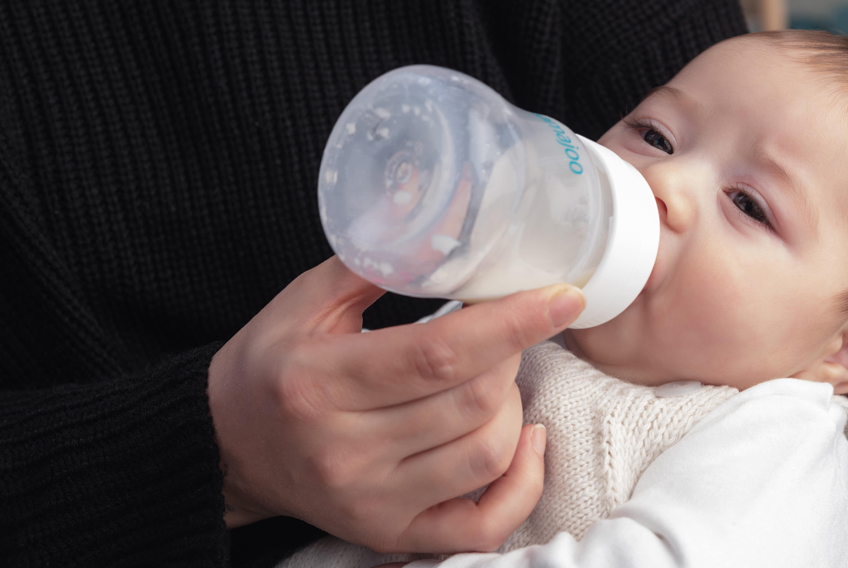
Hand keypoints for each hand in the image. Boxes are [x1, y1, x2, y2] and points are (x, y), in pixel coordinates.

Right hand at [207, 257, 578, 552]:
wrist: (226, 447)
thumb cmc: (272, 363)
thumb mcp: (305, 300)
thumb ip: (376, 256)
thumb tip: (442, 199)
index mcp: (320, 381)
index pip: (438, 354)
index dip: (510, 323)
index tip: (561, 296)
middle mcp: (345, 451)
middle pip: (471, 402)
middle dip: (510, 353)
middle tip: (503, 329)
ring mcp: (371, 500)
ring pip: (486, 455)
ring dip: (512, 406)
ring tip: (495, 378)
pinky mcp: (390, 533)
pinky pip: (484, 524)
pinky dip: (522, 483)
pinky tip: (523, 441)